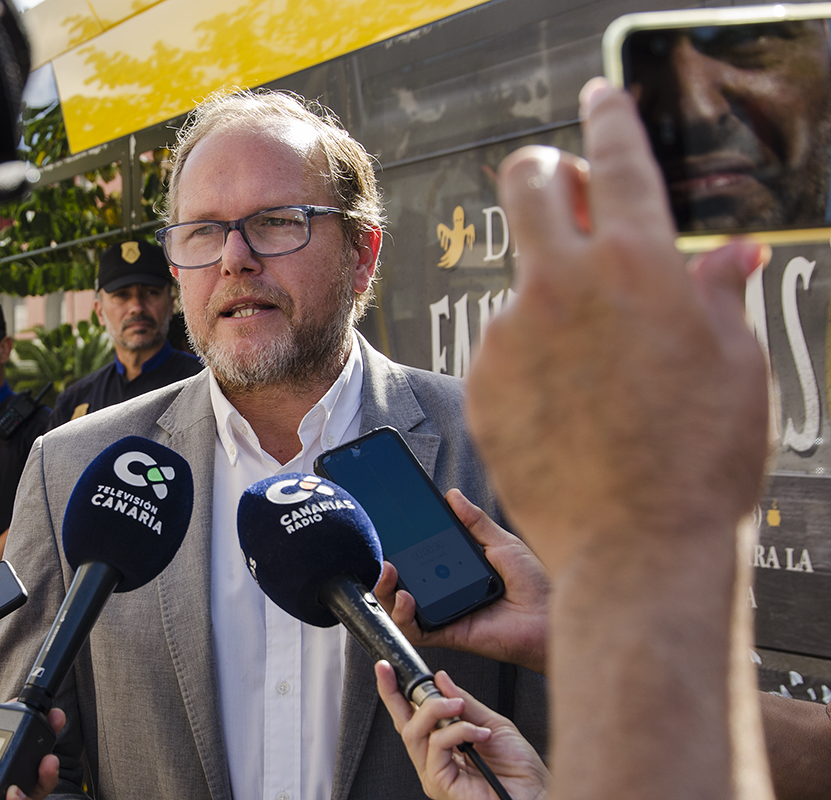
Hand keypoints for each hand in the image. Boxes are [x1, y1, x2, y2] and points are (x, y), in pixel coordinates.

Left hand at [0, 712, 65, 799]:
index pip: (4, 738)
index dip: (25, 725)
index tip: (44, 713)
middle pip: (19, 767)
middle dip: (42, 749)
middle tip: (55, 730)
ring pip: (18, 792)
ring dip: (38, 779)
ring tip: (43, 765)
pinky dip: (16, 798)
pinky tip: (15, 791)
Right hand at [374, 489, 548, 672]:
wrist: (551, 618)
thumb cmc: (536, 585)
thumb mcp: (502, 543)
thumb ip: (475, 522)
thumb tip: (453, 496)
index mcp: (457, 570)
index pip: (420, 558)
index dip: (400, 547)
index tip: (388, 530)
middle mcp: (445, 593)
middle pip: (403, 582)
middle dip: (384, 568)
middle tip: (383, 553)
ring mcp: (443, 614)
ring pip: (400, 606)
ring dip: (386, 589)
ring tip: (388, 571)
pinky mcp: (446, 634)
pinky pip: (414, 630)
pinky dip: (402, 616)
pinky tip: (405, 598)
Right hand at [376, 664, 548, 799]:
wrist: (537, 795)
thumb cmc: (521, 770)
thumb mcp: (492, 723)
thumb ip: (466, 703)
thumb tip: (441, 680)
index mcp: (443, 746)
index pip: (411, 716)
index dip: (395, 692)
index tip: (385, 668)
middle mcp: (434, 760)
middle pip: (403, 724)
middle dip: (398, 694)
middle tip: (413, 679)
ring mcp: (434, 773)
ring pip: (414, 733)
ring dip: (436, 711)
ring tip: (460, 706)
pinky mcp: (439, 784)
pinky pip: (435, 747)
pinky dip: (456, 732)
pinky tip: (478, 733)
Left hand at [467, 80, 770, 574]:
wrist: (636, 544)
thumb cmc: (699, 459)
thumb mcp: (734, 362)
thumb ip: (716, 292)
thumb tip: (724, 256)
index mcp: (638, 265)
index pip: (617, 160)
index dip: (608, 118)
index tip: (599, 98)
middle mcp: (563, 284)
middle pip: (528, 184)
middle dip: (546, 170)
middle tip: (566, 190)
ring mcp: (512, 332)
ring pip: (523, 281)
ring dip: (553, 297)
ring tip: (597, 371)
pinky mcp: (482, 378)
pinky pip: (506, 344)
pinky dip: (533, 356)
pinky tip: (567, 405)